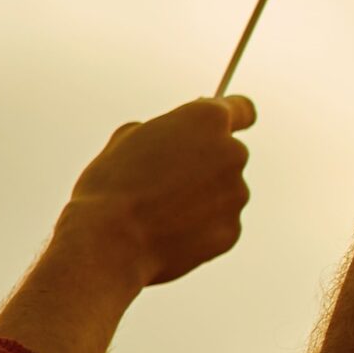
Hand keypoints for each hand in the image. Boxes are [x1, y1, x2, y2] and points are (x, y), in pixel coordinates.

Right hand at [61, 95, 257, 287]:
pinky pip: (218, 224)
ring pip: (223, 192)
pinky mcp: (232, 229)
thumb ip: (159, 132)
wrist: (111, 243)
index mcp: (207, 119)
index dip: (235, 117)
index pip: (242, 110)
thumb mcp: (125, 141)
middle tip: (167, 180)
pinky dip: (200, 228)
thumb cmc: (111, 187)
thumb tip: (166, 140)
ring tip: (160, 212)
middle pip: (228, 154)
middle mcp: (232, 152)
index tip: (234, 125)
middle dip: (206, 165)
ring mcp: (236, 193)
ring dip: (201, 199)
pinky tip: (169, 234)